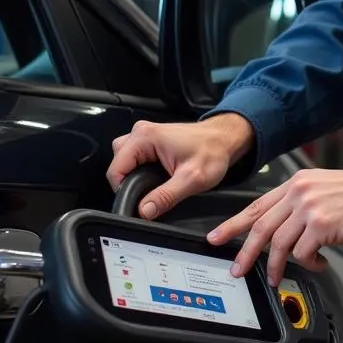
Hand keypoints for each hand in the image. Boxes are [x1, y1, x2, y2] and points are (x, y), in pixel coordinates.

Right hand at [107, 114, 254, 218]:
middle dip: (129, 183)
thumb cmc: (213, 151)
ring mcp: (145, 135)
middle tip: (149, 194)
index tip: (138, 202)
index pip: (116, 169)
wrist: (225, 139)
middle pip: (117, 164)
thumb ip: (166, 196)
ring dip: (134, 175)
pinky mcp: (151, 141)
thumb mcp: (191, 179)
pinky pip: (134, 158)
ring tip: (154, 184)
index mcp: (145, 137)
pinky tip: (155, 177)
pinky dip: (141, 170)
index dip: (123, 190)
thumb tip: (144, 211)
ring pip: (124, 160)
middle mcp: (141, 132)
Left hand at [207, 163, 342, 285]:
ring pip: (279, 244)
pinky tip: (321, 263)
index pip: (258, 205)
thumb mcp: (325, 188)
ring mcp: (309, 208)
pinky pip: (304, 254)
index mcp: (298, 183)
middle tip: (237, 269)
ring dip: (278, 266)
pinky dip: (310, 264)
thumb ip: (302, 203)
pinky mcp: (322, 225)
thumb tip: (285, 229)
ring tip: (279, 278)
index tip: (218, 236)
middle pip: (261, 226)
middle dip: (245, 252)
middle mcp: (300, 192)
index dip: (235, 223)